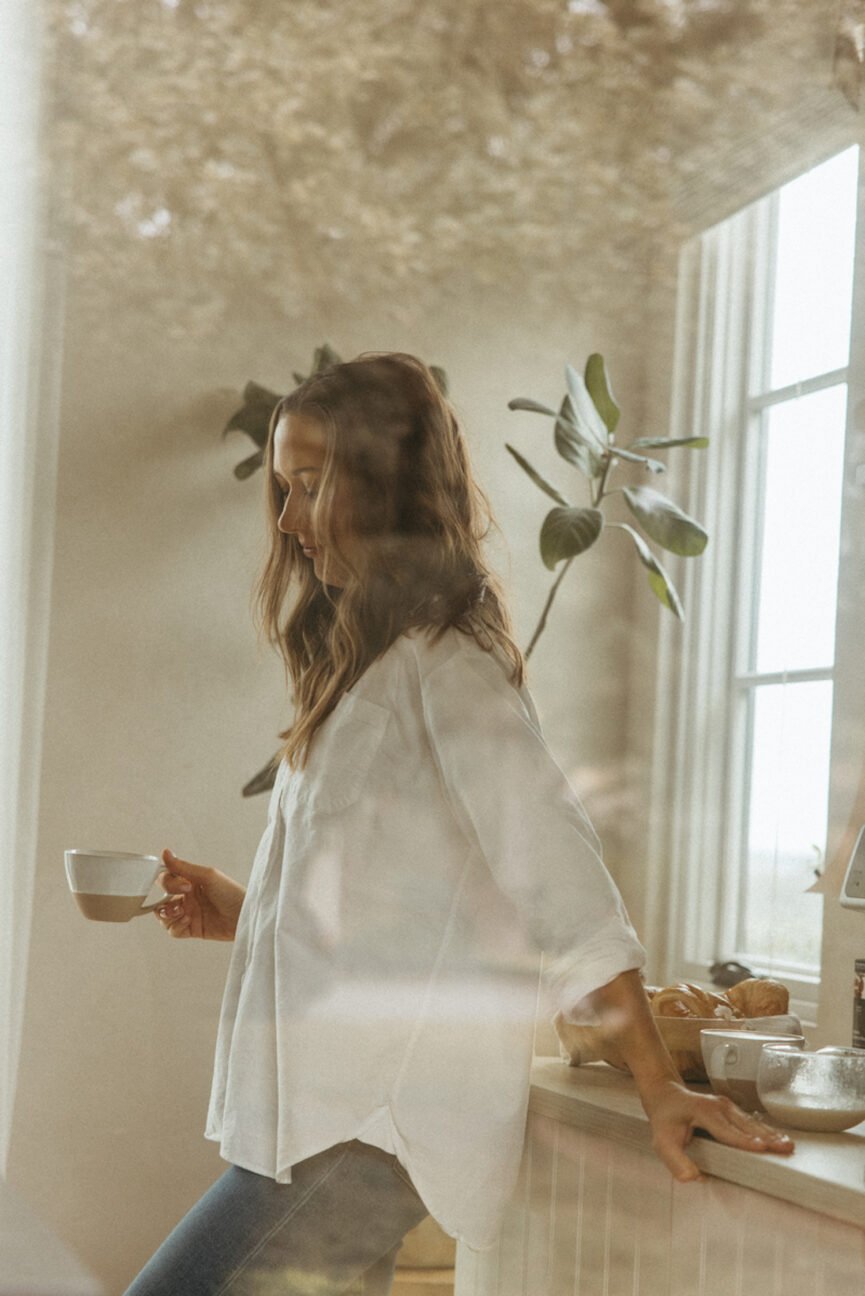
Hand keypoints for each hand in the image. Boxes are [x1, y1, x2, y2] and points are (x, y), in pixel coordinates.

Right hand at [155, 849, 245, 940]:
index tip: (184, 885)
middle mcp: (187, 897)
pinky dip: (176, 926)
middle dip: (164, 901)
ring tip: (182, 912)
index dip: (168, 883)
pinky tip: (188, 920)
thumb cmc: (231, 892)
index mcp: (190, 881)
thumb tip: (166, 853)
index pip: (166, 879)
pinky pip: (172, 930)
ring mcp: (188, 913)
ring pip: (163, 916)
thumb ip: (183, 867)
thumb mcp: (207, 876)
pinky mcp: (191, 929)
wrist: (243, 915)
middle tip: (181, 901)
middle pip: (160, 899)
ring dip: (168, 914)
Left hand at [640, 1077, 794, 1182]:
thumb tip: (693, 1178)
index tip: (761, 1147)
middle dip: (767, 1137)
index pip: (727, 1130)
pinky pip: (750, 1121)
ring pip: (751, 1122)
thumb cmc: (665, 1119)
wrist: (665, 1095)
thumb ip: (675, 1160)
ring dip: (770, 1134)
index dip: (744, 1140)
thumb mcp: (661, 1141)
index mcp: (704, 1113)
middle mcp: (718, 1107)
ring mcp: (726, 1106)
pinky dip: (765, 1130)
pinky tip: (778, 1139)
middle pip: (746, 1125)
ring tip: (788, 1145)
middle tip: (787, 1148)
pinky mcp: (730, 1109)